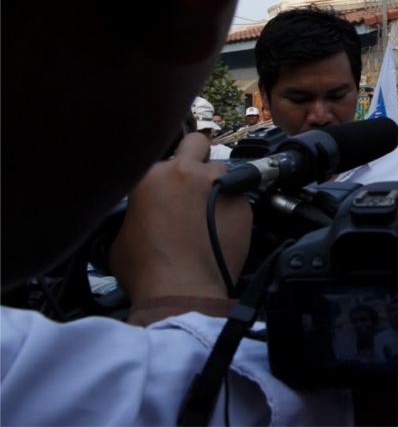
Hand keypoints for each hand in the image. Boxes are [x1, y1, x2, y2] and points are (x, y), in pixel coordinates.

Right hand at [109, 133, 251, 302]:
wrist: (181, 290)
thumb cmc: (148, 270)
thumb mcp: (120, 237)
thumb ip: (134, 213)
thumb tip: (140, 216)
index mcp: (151, 175)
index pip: (162, 150)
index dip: (167, 167)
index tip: (170, 178)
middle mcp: (186, 173)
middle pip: (197, 142)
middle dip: (196, 155)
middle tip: (194, 178)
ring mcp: (219, 185)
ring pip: (223, 170)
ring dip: (217, 184)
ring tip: (210, 210)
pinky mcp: (242, 204)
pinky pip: (239, 197)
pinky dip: (232, 208)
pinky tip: (223, 228)